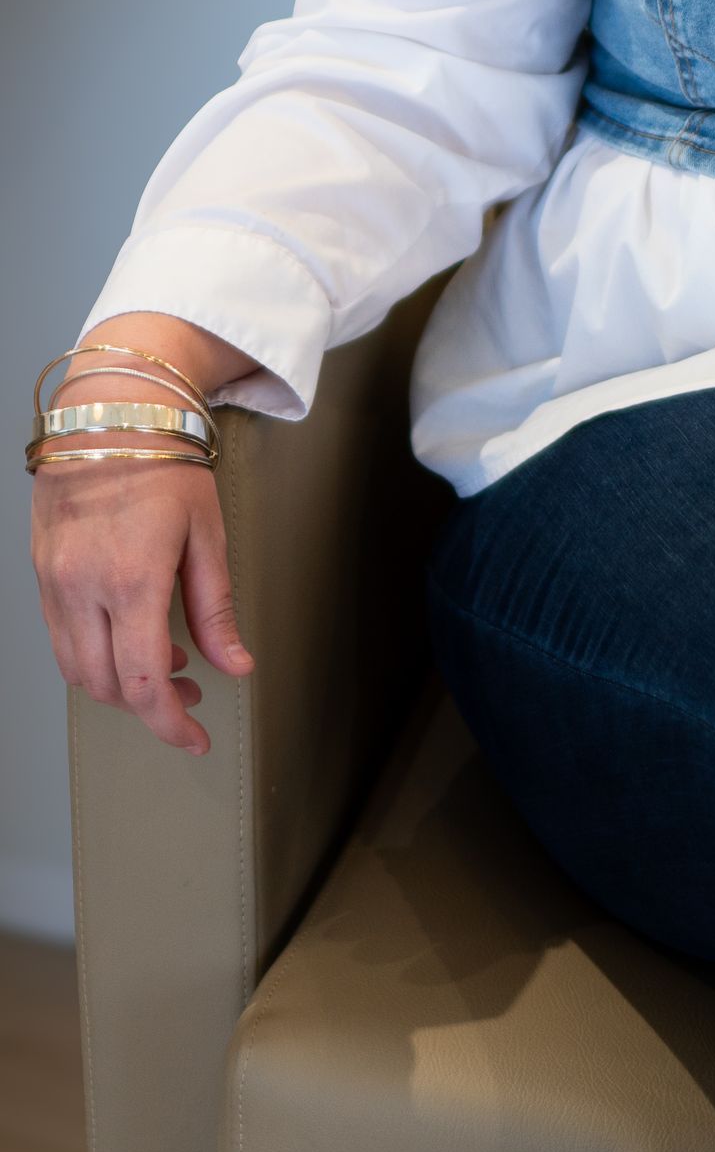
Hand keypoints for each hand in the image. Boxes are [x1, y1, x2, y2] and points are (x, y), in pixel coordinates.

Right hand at [32, 313, 259, 756]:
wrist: (111, 413)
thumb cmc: (165, 464)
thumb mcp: (208, 535)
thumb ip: (216, 609)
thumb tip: (235, 665)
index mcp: (132, 580)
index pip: (143, 682)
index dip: (170, 723)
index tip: (194, 738)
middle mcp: (82, 587)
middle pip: (105, 685)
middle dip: (149, 706)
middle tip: (190, 694)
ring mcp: (54, 581)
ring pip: (75, 667)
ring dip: (118, 683)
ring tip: (165, 665)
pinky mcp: (41, 572)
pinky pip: (61, 636)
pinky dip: (94, 653)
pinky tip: (130, 635)